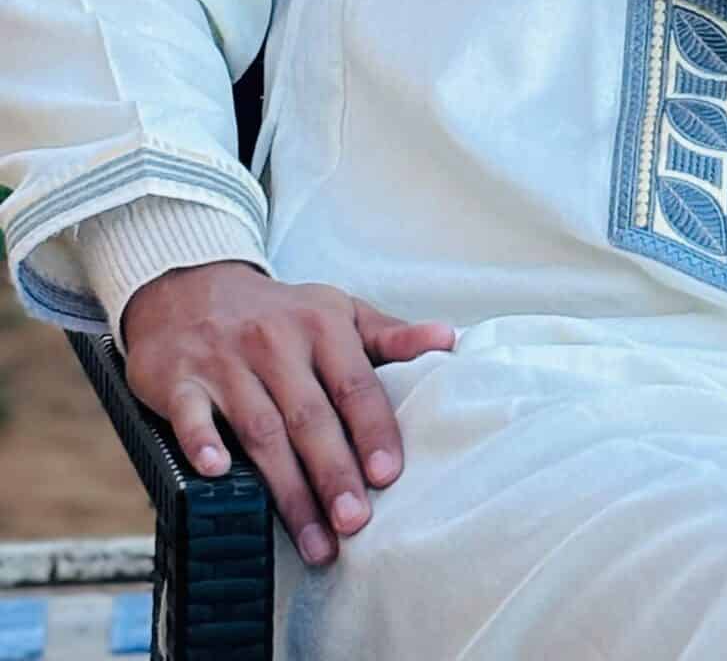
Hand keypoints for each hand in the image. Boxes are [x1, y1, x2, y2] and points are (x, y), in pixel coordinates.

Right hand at [120, 262, 455, 566]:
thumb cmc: (280, 313)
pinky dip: (203, 442)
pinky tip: (217, 473)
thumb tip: (450, 340)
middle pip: (310, 416)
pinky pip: (191, 415)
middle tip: (355, 522)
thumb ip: (390, 334)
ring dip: (287, 488)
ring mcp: (225, 362)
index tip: (389, 475)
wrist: (194, 286)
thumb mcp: (336, 310)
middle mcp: (275, 342)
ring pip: (261, 431)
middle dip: (334, 473)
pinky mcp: (179, 380)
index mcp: (322, 325)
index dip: (373, 429)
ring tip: (313, 538)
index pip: (355, 383)